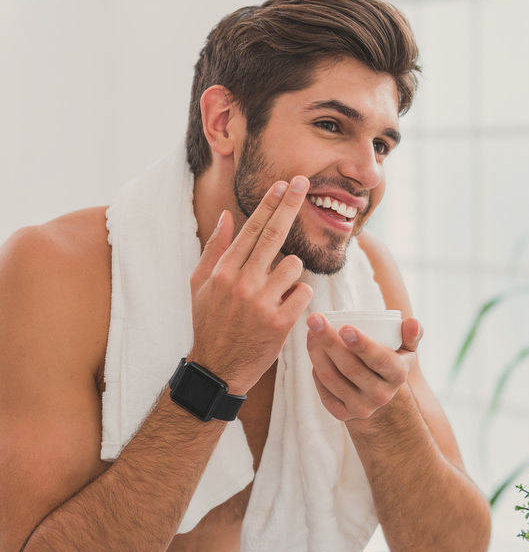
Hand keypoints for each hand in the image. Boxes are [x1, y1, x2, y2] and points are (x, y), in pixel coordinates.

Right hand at [187, 176, 313, 393]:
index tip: (283, 185)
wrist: (216, 368)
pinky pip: (304, 292)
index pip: (251, 230)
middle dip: (290, 206)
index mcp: (224, 271)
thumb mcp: (201, 285)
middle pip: (274, 235)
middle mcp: (242, 283)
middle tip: (303, 183)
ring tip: (276, 290)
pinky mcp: (280, 322)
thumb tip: (230, 216)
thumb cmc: (209, 323)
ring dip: (292, 274)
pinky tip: (285, 306)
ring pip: (294, 266)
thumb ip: (216, 249)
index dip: (269, 205)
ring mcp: (262, 302)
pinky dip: (299, 297)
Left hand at [307, 315, 422, 420]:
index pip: (380, 360)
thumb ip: (412, 334)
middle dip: (329, 342)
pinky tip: (314, 353)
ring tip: (310, 332)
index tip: (344, 327)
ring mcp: (362, 407)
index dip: (362, 345)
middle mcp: (381, 395)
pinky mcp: (343, 415)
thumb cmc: (391, 361)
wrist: (380, 394)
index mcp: (398, 375)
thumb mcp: (406, 349)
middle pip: (350, 368)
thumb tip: (412, 322)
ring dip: (317, 353)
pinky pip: (324, 392)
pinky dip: (316, 372)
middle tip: (315, 319)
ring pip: (332, 379)